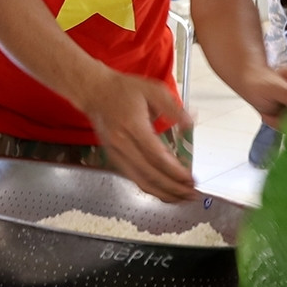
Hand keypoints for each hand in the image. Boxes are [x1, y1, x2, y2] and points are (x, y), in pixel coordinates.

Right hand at [78, 67, 197, 202]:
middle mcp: (122, 143)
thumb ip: (173, 108)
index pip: (156, 156)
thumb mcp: (153, 90)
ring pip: (141, 181)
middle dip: (173, 188)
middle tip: (192, 193)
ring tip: (182, 197)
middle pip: (150, 174)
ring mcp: (116, 153)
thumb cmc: (123, 89)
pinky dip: (151, 188)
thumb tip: (191, 125)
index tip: (190, 178)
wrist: (94, 92)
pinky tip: (165, 191)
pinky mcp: (114, 158)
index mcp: (133, 126)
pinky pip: (134, 178)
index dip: (174, 171)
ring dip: (163, 193)